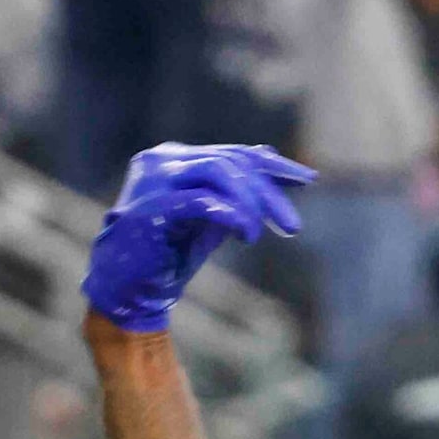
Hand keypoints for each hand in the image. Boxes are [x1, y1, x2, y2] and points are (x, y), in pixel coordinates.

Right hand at [82, 144, 314, 333]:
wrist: (129, 285)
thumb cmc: (169, 251)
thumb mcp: (211, 217)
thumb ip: (235, 190)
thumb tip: (269, 156)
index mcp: (175, 157)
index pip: (234, 153)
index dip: (274, 165)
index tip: (309, 180)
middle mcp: (162, 159)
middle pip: (231, 162)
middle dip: (269, 193)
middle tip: (293, 226)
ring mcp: (154, 179)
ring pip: (218, 170)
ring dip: (250, 202)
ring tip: (259, 236)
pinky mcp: (151, 207)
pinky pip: (201, 200)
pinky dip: (231, 214)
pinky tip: (247, 233)